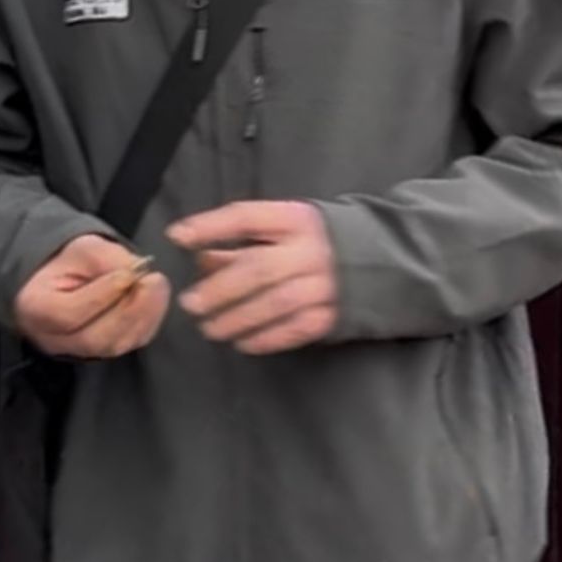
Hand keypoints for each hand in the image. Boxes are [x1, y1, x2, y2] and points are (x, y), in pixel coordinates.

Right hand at [14, 234, 170, 358]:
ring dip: (144, 315)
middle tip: (153, 281)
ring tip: (157, 286)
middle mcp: (53, 338)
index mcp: (36, 309)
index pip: (69, 313)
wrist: (62, 278)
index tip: (129, 274)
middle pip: (94, 338)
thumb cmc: (66, 263)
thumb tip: (136, 271)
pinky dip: (148, 322)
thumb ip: (106, 258)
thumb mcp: (82, 248)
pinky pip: (129, 344)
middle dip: (130, 310)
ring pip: (114, 345)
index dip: (103, 296)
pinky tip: (157, 299)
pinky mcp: (103, 353)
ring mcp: (77, 351)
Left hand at [168, 200, 337, 354]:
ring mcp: (326, 285)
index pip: (246, 217)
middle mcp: (312, 250)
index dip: (210, 226)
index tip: (177, 237)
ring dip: (236, 319)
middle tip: (190, 304)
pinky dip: (264, 339)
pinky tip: (242, 343)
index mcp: (296, 219)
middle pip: (257, 268)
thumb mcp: (285, 230)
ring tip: (209, 329)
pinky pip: (294, 330)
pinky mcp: (333, 315)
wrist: (385, 262)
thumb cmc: (318, 243)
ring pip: (274, 304)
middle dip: (219, 288)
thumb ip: (243, 243)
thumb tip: (200, 260)